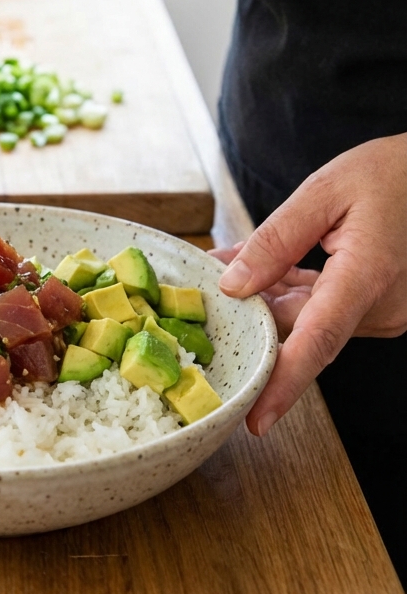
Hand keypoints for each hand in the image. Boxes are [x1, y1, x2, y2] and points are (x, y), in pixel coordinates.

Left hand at [212, 134, 406, 436]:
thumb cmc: (388, 175)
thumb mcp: (323, 192)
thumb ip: (275, 240)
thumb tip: (233, 284)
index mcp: (368, 276)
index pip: (319, 340)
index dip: (286, 383)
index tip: (258, 418)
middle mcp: (380, 307)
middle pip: (301, 329)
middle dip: (250, 314)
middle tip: (205, 286)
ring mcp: (382, 311)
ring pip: (308, 319)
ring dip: (268, 299)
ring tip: (231, 263)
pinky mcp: (377, 307)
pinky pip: (324, 309)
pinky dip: (291, 293)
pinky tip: (263, 270)